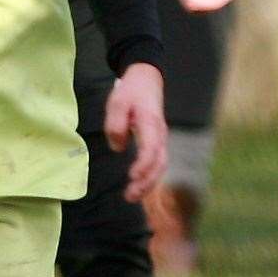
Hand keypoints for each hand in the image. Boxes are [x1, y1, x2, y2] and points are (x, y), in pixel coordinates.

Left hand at [103, 62, 167, 201]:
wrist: (146, 80)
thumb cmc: (131, 91)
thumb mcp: (118, 102)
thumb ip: (116, 124)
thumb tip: (118, 148)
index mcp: (151, 124)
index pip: (151, 149)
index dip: (143, 165)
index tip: (132, 176)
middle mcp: (160, 135)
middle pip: (159, 163)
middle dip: (146, 182)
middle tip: (130, 196)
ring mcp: (161, 139)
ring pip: (160, 166)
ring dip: (148, 184)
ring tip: (132, 196)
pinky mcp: (157, 143)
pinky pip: (157, 164)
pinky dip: (149, 177)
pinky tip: (138, 186)